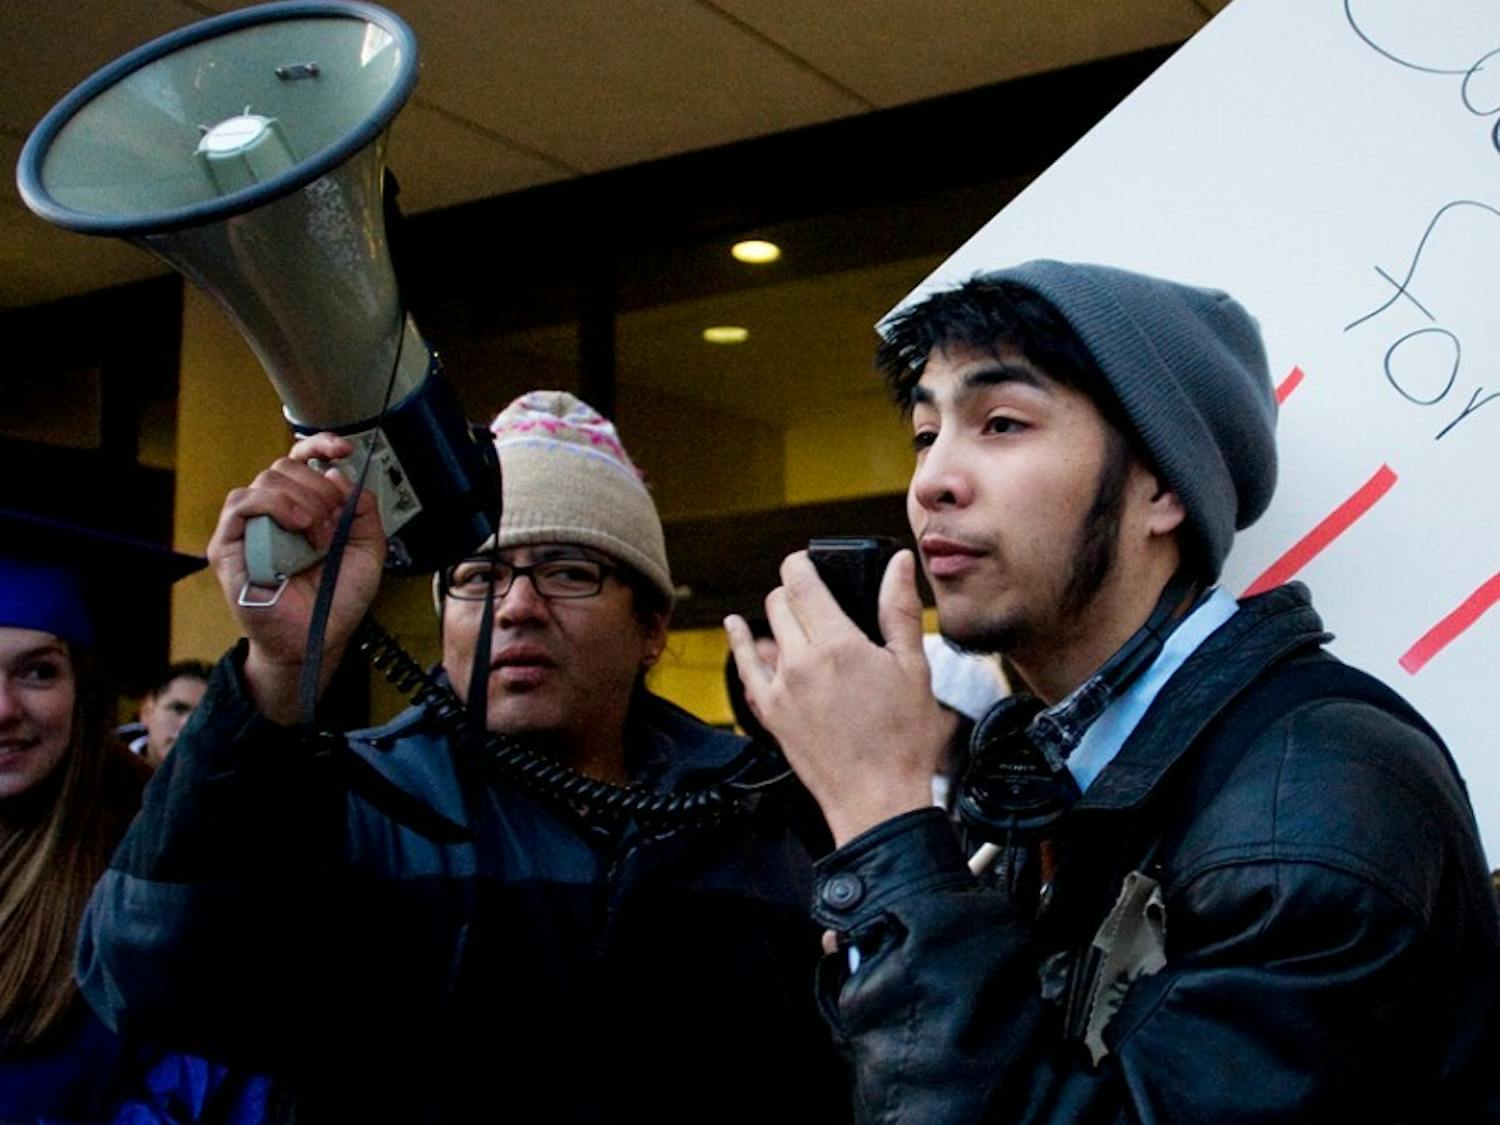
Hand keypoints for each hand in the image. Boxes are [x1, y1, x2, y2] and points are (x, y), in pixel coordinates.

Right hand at [208, 433, 385, 722]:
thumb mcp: (368, 549)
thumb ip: (363, 510)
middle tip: (335, 524)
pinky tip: (298, 526)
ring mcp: (249, 527)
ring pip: (267, 478)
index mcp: (303, 507)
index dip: (321, 445)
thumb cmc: (335, 600)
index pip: (302, 459)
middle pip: (287, 465)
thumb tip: (341, 474)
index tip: (344, 449)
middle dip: (321, 488)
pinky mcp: (227, 545)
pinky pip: (241, 503)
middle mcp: (274, 512)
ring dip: (303, 500)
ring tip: (319, 535)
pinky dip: (274, 505)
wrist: (317, 640)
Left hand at [725, 549, 948, 846]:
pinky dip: (741, 644)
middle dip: (797, 591)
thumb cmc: (902, 741)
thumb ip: (899, 610)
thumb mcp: (913, 668)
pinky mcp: (769, 713)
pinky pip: (744, 668)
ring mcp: (780, 688)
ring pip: (765, 630)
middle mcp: (800, 662)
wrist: (877, 799)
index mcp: (837, 645)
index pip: (801, 580)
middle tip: (819, 597)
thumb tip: (899, 565)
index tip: (811, 561)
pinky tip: (738, 628)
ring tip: (801, 622)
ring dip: (781, 618)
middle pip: (780, 601)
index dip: (803, 562)